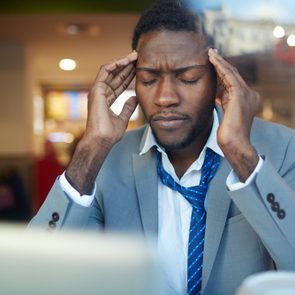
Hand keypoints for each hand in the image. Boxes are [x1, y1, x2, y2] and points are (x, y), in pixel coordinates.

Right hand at [65, 51, 137, 193]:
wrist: (102, 140)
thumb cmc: (109, 134)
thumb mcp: (123, 118)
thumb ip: (128, 107)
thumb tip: (135, 98)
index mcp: (106, 100)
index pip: (119, 84)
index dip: (129, 76)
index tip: (139, 69)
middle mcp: (101, 94)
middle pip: (116, 76)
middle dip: (127, 67)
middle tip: (139, 58)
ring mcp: (97, 91)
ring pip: (110, 71)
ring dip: (122, 62)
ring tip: (134, 56)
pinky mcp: (96, 89)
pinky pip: (105, 71)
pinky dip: (115, 64)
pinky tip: (125, 60)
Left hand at [208, 48, 259, 180]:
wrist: (234, 144)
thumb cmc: (228, 134)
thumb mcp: (225, 113)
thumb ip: (224, 101)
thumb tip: (216, 94)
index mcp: (246, 99)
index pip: (232, 81)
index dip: (221, 72)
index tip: (212, 64)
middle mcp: (249, 94)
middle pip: (232, 75)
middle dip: (221, 63)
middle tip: (211, 53)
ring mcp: (246, 94)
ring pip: (231, 72)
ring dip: (219, 61)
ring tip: (210, 53)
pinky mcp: (240, 95)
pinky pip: (229, 76)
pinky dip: (220, 66)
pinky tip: (212, 60)